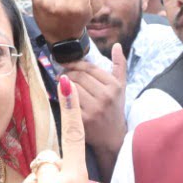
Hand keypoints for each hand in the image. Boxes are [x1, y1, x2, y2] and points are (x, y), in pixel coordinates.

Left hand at [61, 44, 127, 161]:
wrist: (112, 137)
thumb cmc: (115, 108)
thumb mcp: (121, 87)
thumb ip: (119, 65)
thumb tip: (117, 45)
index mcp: (114, 86)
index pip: (90, 68)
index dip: (76, 64)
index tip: (68, 64)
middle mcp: (106, 96)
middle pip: (79, 76)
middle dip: (68, 73)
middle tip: (62, 74)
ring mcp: (94, 109)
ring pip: (72, 87)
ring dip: (63, 83)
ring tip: (61, 82)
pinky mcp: (83, 120)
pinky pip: (68, 101)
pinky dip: (62, 96)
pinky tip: (62, 94)